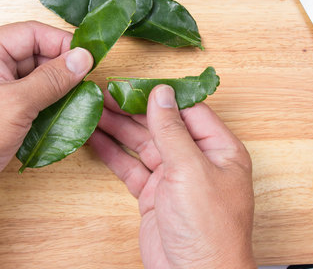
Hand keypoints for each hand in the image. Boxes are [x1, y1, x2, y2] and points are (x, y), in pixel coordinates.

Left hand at [0, 21, 92, 211]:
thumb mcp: (15, 103)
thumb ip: (52, 79)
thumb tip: (82, 58)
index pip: (31, 34)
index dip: (62, 44)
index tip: (90, 59)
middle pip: (34, 54)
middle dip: (61, 68)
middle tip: (87, 83)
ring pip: (33, 78)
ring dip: (56, 89)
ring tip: (80, 99)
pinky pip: (28, 99)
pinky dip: (47, 105)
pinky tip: (65, 114)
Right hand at [89, 85, 255, 268]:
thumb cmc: (208, 228)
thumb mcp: (190, 169)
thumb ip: (172, 130)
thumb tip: (160, 93)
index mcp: (218, 148)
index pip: (187, 110)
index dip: (159, 95)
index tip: (132, 83)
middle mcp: (197, 160)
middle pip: (161, 125)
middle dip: (132, 110)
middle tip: (103, 95)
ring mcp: (174, 178)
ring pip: (143, 144)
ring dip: (118, 129)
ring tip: (93, 111)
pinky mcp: (154, 195)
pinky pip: (131, 167)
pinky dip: (113, 153)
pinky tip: (95, 139)